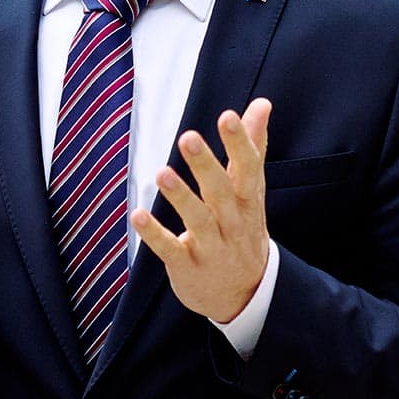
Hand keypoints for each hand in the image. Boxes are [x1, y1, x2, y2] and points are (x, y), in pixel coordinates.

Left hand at [132, 98, 272, 323]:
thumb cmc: (242, 228)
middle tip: (188, 138)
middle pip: (221, 192)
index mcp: (248, 200)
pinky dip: (155, 234)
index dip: (239, 143)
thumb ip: (253, 145)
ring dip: (180, 197)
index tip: (228, 116)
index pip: (247, 168)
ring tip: (162, 173)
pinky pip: (171, 250)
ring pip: (198, 221)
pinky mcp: (188, 266)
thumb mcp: (251, 190)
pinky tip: (137, 215)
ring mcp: (212, 247)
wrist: (245, 294)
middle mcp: (233, 223)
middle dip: (206, 166)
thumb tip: (261, 104)